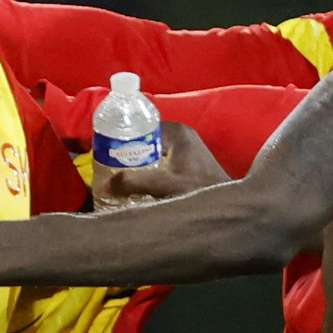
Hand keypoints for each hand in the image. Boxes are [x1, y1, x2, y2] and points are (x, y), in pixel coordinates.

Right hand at [93, 120, 228, 207]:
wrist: (230, 207)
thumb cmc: (201, 191)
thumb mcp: (165, 185)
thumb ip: (134, 182)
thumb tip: (104, 185)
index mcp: (176, 131)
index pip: (139, 125)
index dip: (118, 136)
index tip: (102, 150)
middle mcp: (180, 135)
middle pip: (141, 139)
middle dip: (122, 152)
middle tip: (104, 166)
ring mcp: (184, 149)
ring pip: (147, 151)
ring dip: (132, 163)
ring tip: (113, 176)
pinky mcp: (185, 163)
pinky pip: (155, 161)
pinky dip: (143, 170)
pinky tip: (133, 184)